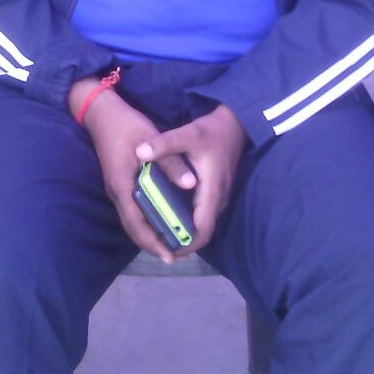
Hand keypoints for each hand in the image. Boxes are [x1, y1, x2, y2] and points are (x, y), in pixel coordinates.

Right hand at [72, 81, 176, 261]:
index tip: (170, 256)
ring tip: (172, 242)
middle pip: (133, 228)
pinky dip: (146, 220)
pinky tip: (161, 219)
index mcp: (122, 186)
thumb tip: (192, 184)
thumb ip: (171, 162)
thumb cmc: (126, 125)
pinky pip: (132, 210)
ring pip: (132, 221)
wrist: (101, 113)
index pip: (136, 224)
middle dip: (153, 243)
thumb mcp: (151, 140)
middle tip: (176, 255)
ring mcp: (116, 189)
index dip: (153, 242)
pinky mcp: (119, 183)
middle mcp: (117, 192)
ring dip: (150, 234)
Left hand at [137, 105, 246, 255]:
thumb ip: (163, 144)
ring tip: (157, 233)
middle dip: (180, 242)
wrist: (235, 124)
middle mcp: (218, 200)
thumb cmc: (212, 131)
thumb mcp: (187, 134)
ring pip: (201, 225)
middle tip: (154, 244)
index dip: (186, 243)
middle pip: (201, 233)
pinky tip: (166, 215)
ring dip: (183, 232)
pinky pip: (200, 215)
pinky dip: (186, 221)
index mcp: (212, 191)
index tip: (164, 249)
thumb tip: (139, 152)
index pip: (202, 230)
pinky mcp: (214, 193)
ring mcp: (218, 198)